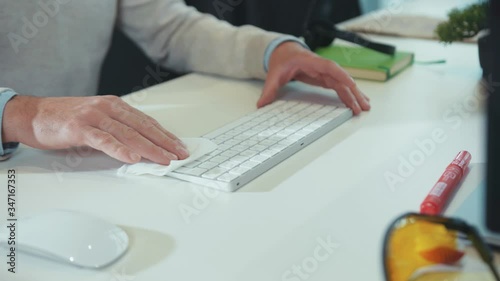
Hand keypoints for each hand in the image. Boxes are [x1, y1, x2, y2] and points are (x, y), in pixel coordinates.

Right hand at [2, 95, 188, 164]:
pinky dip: (120, 150)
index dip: (165, 135)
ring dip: (150, 148)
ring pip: (128, 134)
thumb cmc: (66, 119)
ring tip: (165, 159)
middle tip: (180, 154)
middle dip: (165, 142)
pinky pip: (104, 140)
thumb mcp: (98, 120)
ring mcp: (94, 116)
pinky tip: (133, 158)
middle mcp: (108, 108)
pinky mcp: (80, 128)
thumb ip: (118, 129)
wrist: (33, 113)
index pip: (147, 122)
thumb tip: (141, 147)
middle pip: (143, 127)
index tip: (179, 146)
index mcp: (115, 105)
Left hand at [259, 42, 370, 114]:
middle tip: (362, 105)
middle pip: (341, 78)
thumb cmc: (282, 61)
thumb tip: (261, 104)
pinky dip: (349, 95)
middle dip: (353, 91)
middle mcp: (322, 67)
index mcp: (311, 62)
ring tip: (365, 107)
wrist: (285, 53)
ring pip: (344, 84)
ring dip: (355, 95)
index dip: (341, 75)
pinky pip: (340, 87)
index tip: (351, 85)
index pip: (329, 67)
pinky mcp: (326, 79)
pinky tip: (356, 103)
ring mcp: (326, 73)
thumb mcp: (273, 74)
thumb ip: (268, 89)